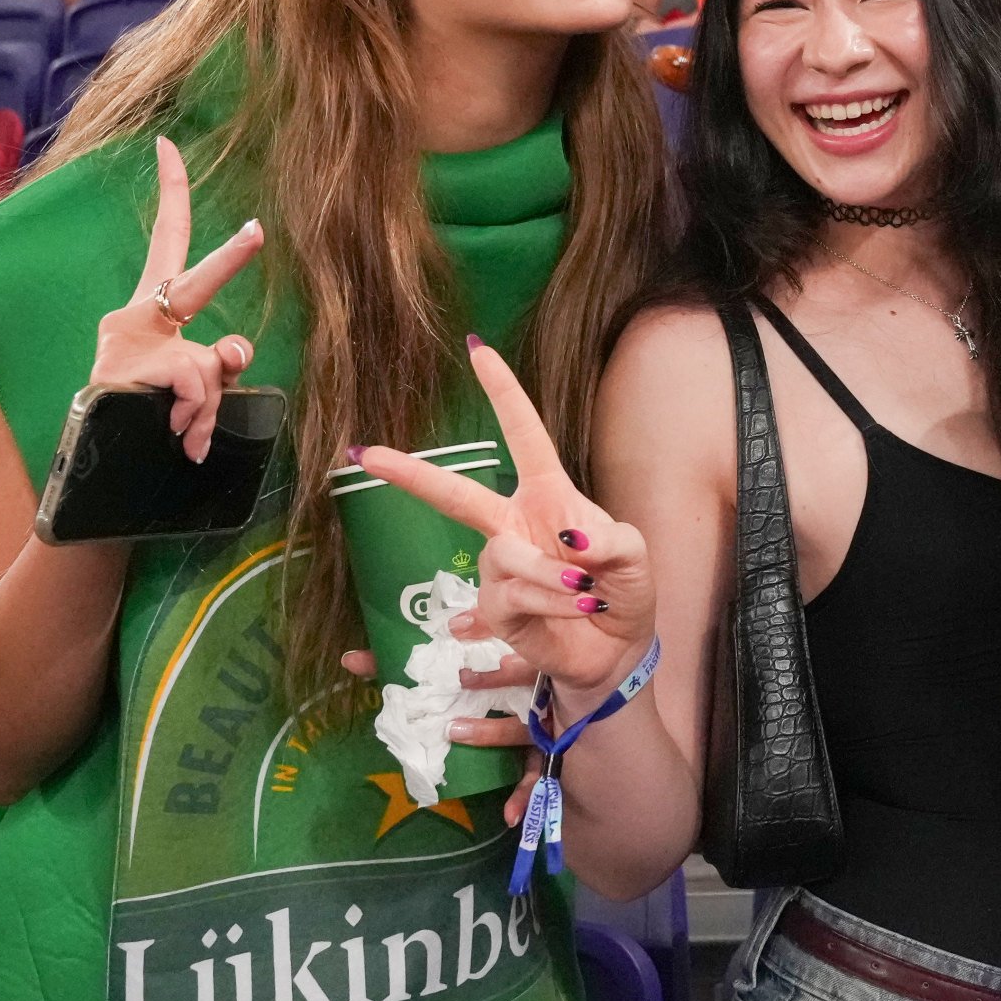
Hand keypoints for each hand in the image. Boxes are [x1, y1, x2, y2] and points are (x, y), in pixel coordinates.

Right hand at [89, 137, 262, 464]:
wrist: (98, 469)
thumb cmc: (147, 420)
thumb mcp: (193, 389)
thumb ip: (218, 365)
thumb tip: (233, 350)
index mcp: (151, 313)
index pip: (167, 241)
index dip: (172, 194)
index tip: (169, 145)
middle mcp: (135, 318)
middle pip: (193, 280)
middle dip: (231, 261)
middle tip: (258, 231)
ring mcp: (124, 345)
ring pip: (207, 364)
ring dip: (211, 404)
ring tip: (187, 430)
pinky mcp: (122, 373)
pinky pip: (194, 386)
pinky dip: (198, 415)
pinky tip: (179, 435)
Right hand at [348, 339, 650, 708]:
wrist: (615, 652)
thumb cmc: (622, 591)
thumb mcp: (634, 557)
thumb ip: (613, 542)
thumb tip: (571, 542)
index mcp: (548, 495)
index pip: (523, 434)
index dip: (502, 391)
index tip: (477, 349)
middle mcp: (514, 524)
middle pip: (457, 494)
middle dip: (411, 474)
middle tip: (366, 454)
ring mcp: (499, 566)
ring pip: (509, 558)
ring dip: (555, 578)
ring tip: (587, 595)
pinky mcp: (493, 608)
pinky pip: (513, 595)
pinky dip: (552, 602)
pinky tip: (574, 611)